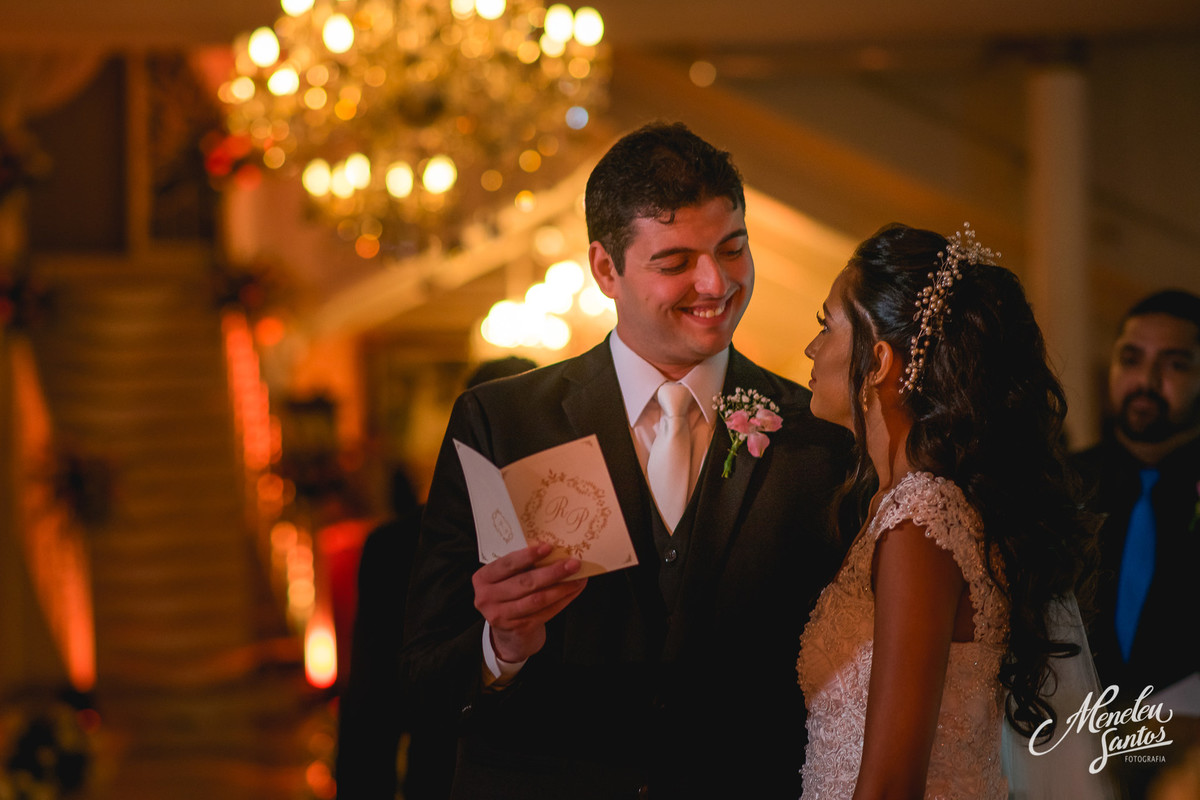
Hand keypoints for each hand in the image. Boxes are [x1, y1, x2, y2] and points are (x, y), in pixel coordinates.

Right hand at [473, 543, 586, 662]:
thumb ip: (521, 566)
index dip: (528, 556)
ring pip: (538, 599)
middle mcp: (487, 597)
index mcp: (483, 578)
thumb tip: (555, 550)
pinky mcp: (518, 628)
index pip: (507, 564)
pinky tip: (573, 591)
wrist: (507, 633)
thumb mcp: (506, 579)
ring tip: (578, 578)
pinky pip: (546, 612)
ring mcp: (502, 615)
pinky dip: (563, 600)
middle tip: (573, 563)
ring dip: (562, 587)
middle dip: (552, 572)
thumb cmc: (510, 595)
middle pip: (525, 582)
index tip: (549, 547)